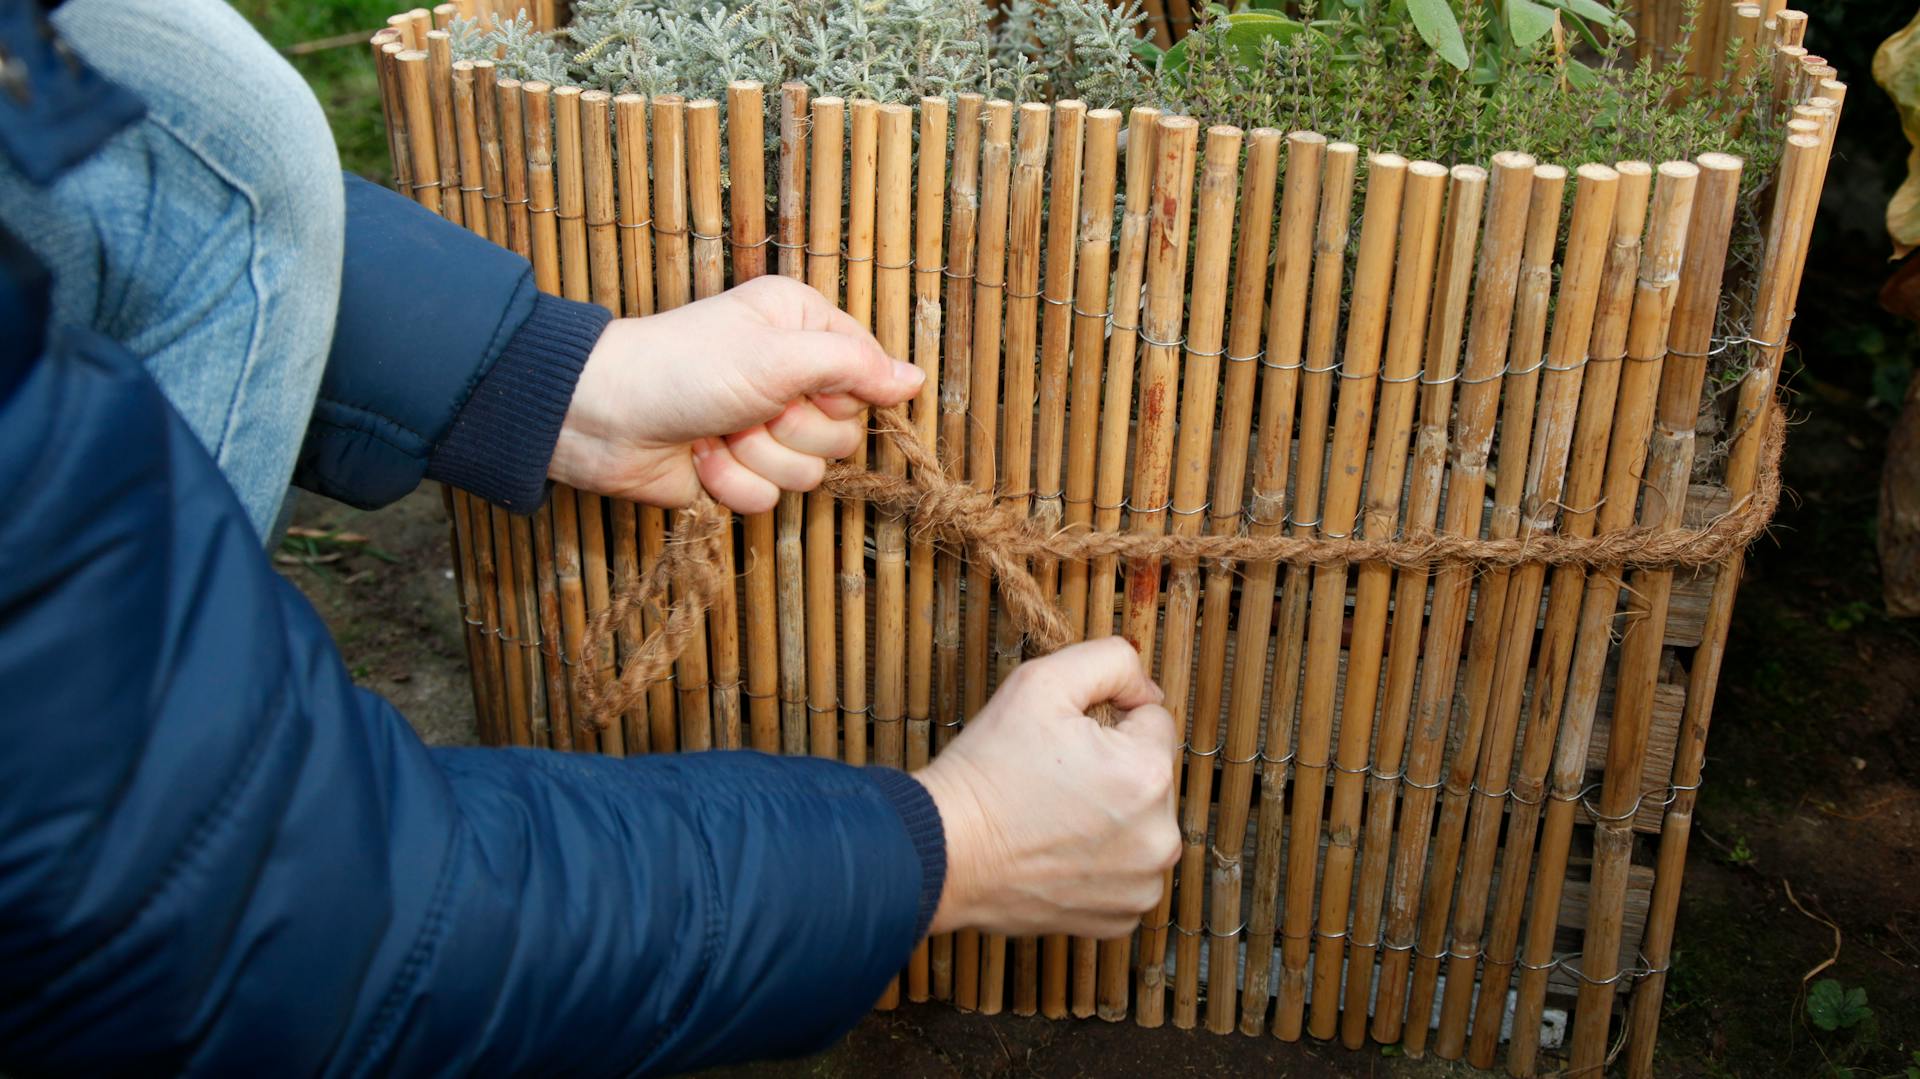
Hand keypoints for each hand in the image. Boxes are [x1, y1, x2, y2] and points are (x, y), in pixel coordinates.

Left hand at [550, 275, 925, 512]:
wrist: (601, 417)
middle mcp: (790, 375)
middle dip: (791, 429)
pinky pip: (770, 498)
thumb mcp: (777, 354)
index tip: (803, 385)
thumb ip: (854, 367)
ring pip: (808, 473)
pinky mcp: (740, 471)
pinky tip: (698, 458)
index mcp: (803, 328)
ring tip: (716, 431)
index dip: (841, 391)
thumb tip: (916, 380)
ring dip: (756, 457)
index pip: (869, 373)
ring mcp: (765, 427)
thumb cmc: (682, 367)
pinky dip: (730, 483)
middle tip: (747, 407)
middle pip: (844, 433)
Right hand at [912, 637, 1180, 938]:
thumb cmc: (988, 767)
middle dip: (1111, 769)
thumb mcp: (1042, 682)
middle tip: (1052, 779)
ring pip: (1139, 823)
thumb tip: (1145, 688)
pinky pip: (1125, 871)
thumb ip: (1111, 661)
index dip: (1105, 720)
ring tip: (1052, 816)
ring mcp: (1142, 884)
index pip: (1152, 721)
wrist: (943, 850)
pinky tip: (1056, 853)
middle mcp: (1160, 836)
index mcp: (1149, 773)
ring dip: (1110, 816)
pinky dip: (1098, 862)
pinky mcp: (1119, 917)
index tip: (1064, 740)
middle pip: (1149, 775)